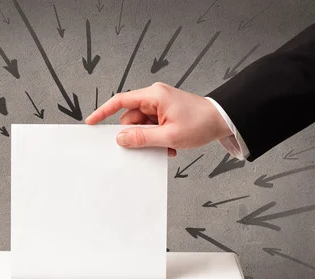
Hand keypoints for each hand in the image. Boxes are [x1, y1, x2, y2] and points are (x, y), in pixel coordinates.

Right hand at [84, 82, 233, 156]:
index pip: (120, 101)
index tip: (91, 122)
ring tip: (165, 146)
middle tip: (147, 146)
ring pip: (142, 125)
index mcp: (154, 96)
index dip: (103, 112)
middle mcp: (155, 97)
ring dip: (149, 139)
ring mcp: (160, 105)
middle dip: (136, 134)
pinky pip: (152, 127)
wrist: (223, 120)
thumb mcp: (169, 136)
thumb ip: (142, 138)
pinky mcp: (166, 113)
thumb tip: (121, 139)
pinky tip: (169, 145)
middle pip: (131, 118)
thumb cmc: (201, 123)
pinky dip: (157, 138)